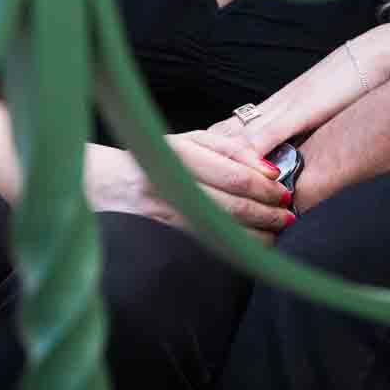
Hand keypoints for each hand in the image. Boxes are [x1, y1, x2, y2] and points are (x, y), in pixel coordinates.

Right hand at [83, 134, 293, 243]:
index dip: (263, 187)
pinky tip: (249, 248)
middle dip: (266, 214)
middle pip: (231, 207)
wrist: (102, 185)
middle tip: (287, 216)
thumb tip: (267, 167)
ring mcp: (165, 218)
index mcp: (178, 156)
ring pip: (222, 232)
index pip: (233, 175)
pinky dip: (233, 248)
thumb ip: (228, 149)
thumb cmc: (151, 158)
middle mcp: (171, 187)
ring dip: (255, 236)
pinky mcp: (163, 241)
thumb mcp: (187, 141)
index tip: (283, 191)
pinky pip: (207, 247)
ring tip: (276, 233)